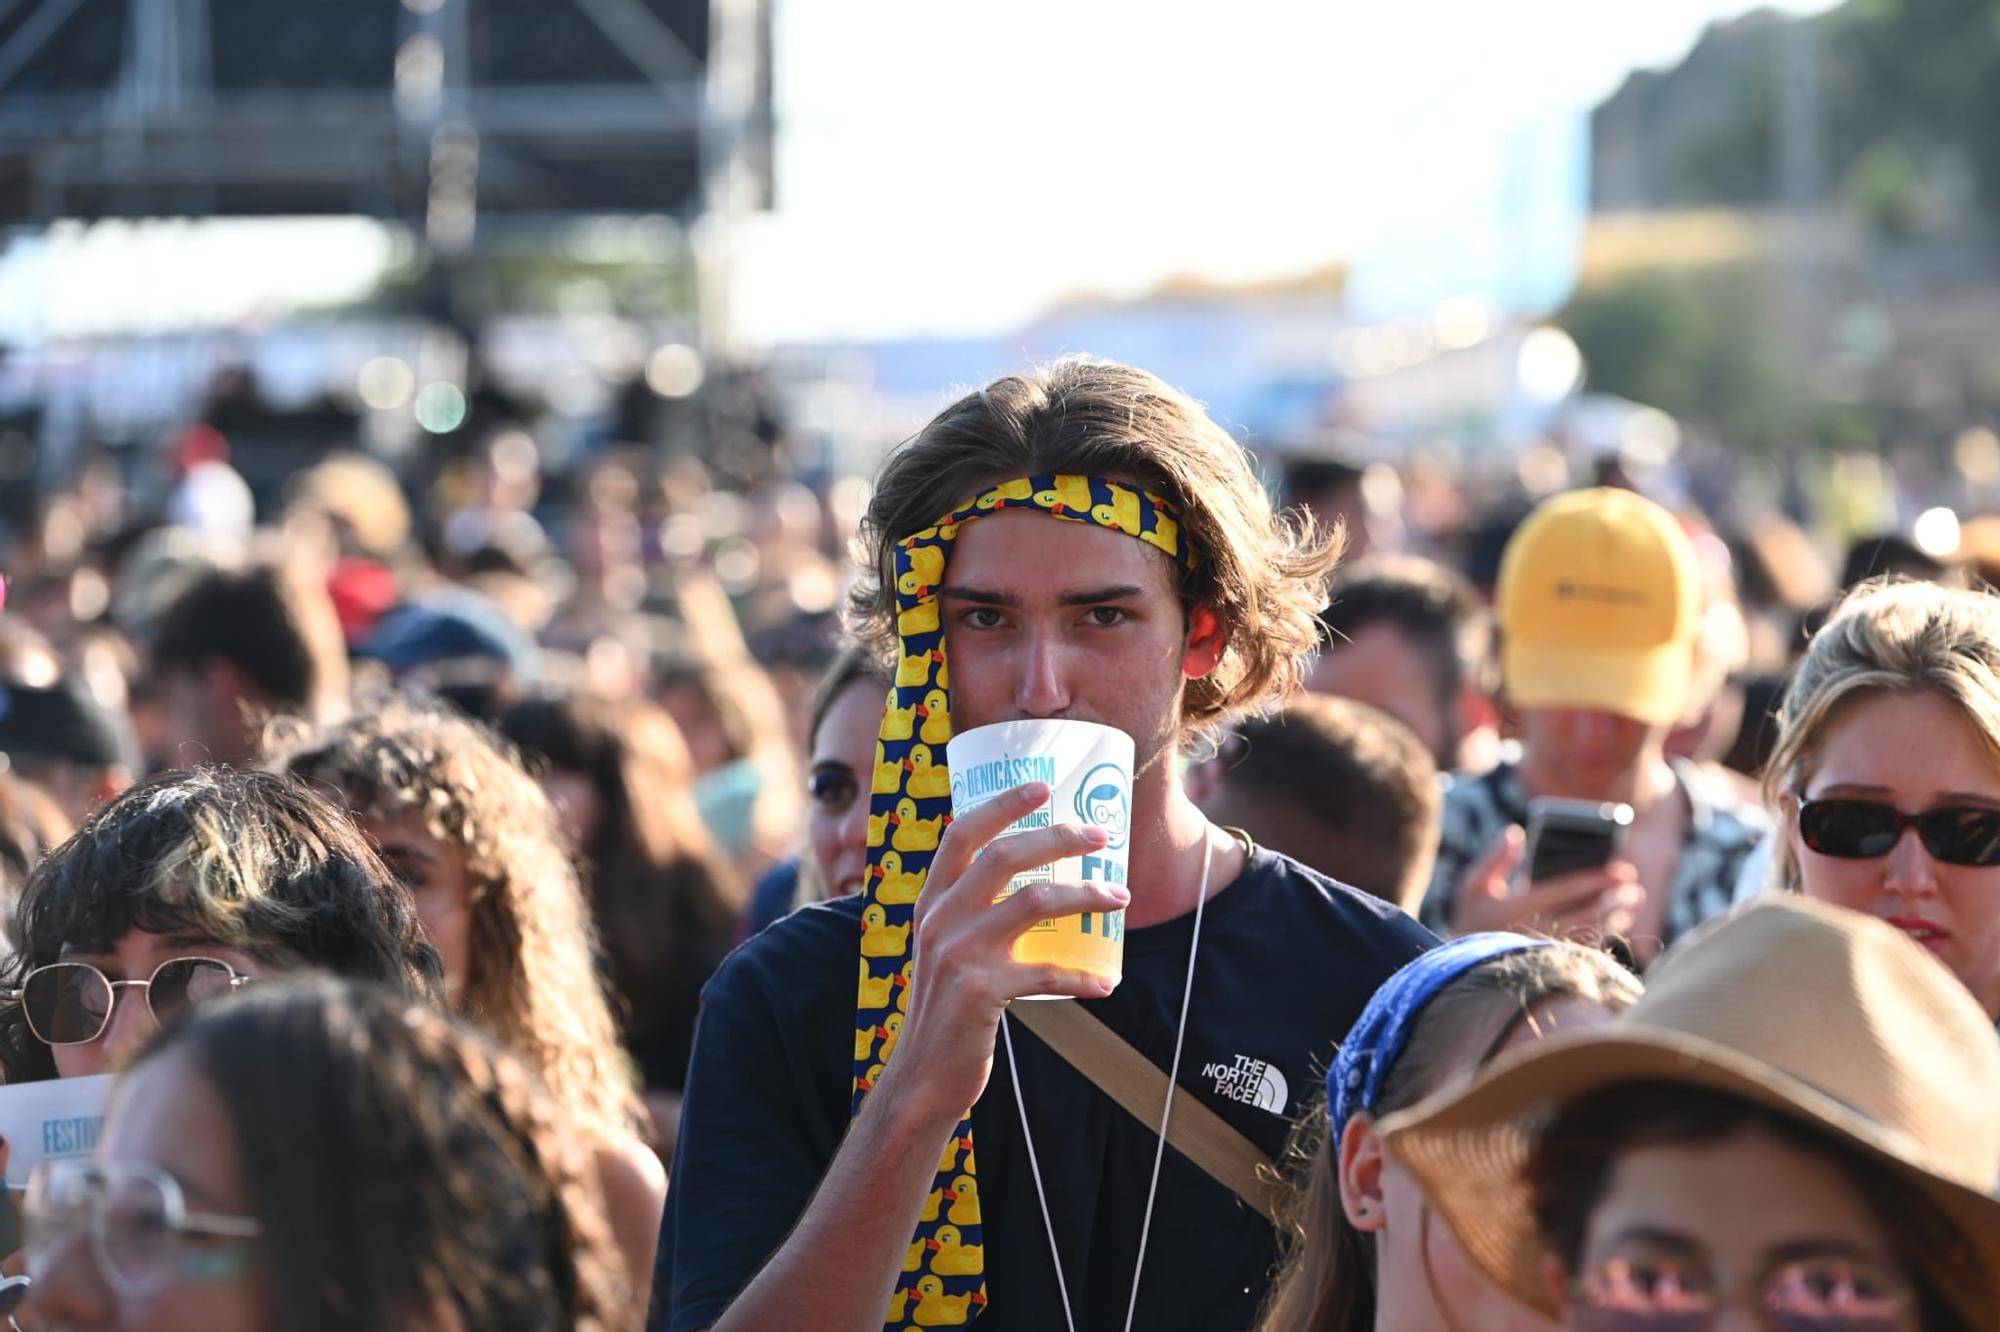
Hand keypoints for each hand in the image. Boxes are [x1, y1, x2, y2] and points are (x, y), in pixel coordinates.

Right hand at [874, 782, 1129, 1125]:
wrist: (922, 1079)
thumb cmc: (947, 1012)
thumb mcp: (946, 952)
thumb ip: (973, 918)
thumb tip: (1035, 887)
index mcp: (930, 904)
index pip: (961, 835)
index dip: (1002, 805)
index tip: (1043, 786)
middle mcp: (939, 920)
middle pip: (1006, 856)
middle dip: (1060, 837)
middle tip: (1101, 836)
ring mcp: (957, 954)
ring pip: (1033, 901)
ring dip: (1085, 895)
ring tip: (1119, 897)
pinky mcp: (980, 992)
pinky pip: (1047, 972)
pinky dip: (1084, 975)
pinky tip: (1106, 982)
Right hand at [1449, 826, 1644, 945]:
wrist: (1466, 966)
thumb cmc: (1471, 920)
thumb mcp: (1472, 886)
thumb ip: (1494, 858)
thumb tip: (1516, 833)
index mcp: (1516, 906)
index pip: (1565, 889)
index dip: (1596, 878)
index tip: (1621, 870)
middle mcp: (1535, 931)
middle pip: (1587, 912)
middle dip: (1614, 898)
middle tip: (1633, 885)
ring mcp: (1546, 951)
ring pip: (1591, 932)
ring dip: (1616, 916)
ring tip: (1631, 900)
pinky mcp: (1553, 964)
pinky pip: (1586, 948)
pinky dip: (1605, 933)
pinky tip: (1617, 919)